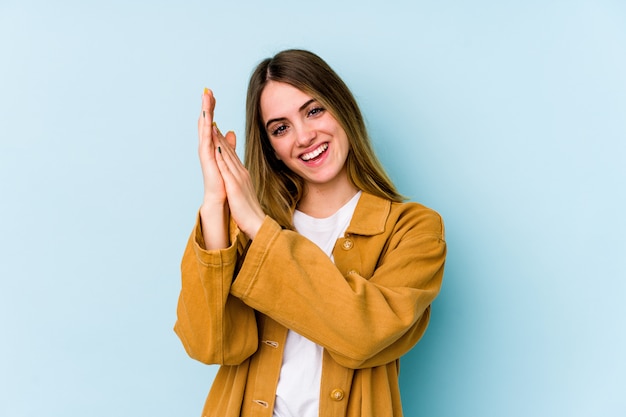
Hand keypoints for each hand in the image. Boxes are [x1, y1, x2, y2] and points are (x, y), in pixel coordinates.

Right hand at [198, 88, 226, 206]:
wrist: (220, 198)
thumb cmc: (224, 181)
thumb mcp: (229, 158)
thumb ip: (228, 144)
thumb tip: (230, 131)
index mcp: (212, 146)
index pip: (211, 123)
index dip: (211, 108)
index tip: (212, 94)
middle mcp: (207, 147)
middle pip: (206, 122)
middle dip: (206, 106)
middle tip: (207, 90)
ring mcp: (206, 153)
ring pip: (204, 128)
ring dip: (204, 113)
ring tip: (205, 98)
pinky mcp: (207, 160)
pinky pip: (206, 141)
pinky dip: (206, 130)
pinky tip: (207, 119)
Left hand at [213, 126, 265, 239]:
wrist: (257, 222)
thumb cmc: (249, 210)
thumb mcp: (243, 192)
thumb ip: (239, 183)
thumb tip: (234, 179)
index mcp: (242, 174)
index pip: (231, 154)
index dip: (223, 140)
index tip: (216, 129)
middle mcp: (241, 173)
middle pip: (229, 151)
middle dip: (219, 135)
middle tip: (212, 121)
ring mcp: (239, 178)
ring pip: (227, 156)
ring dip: (219, 141)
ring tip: (212, 127)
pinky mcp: (235, 186)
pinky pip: (227, 169)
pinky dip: (221, 157)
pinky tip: (216, 148)